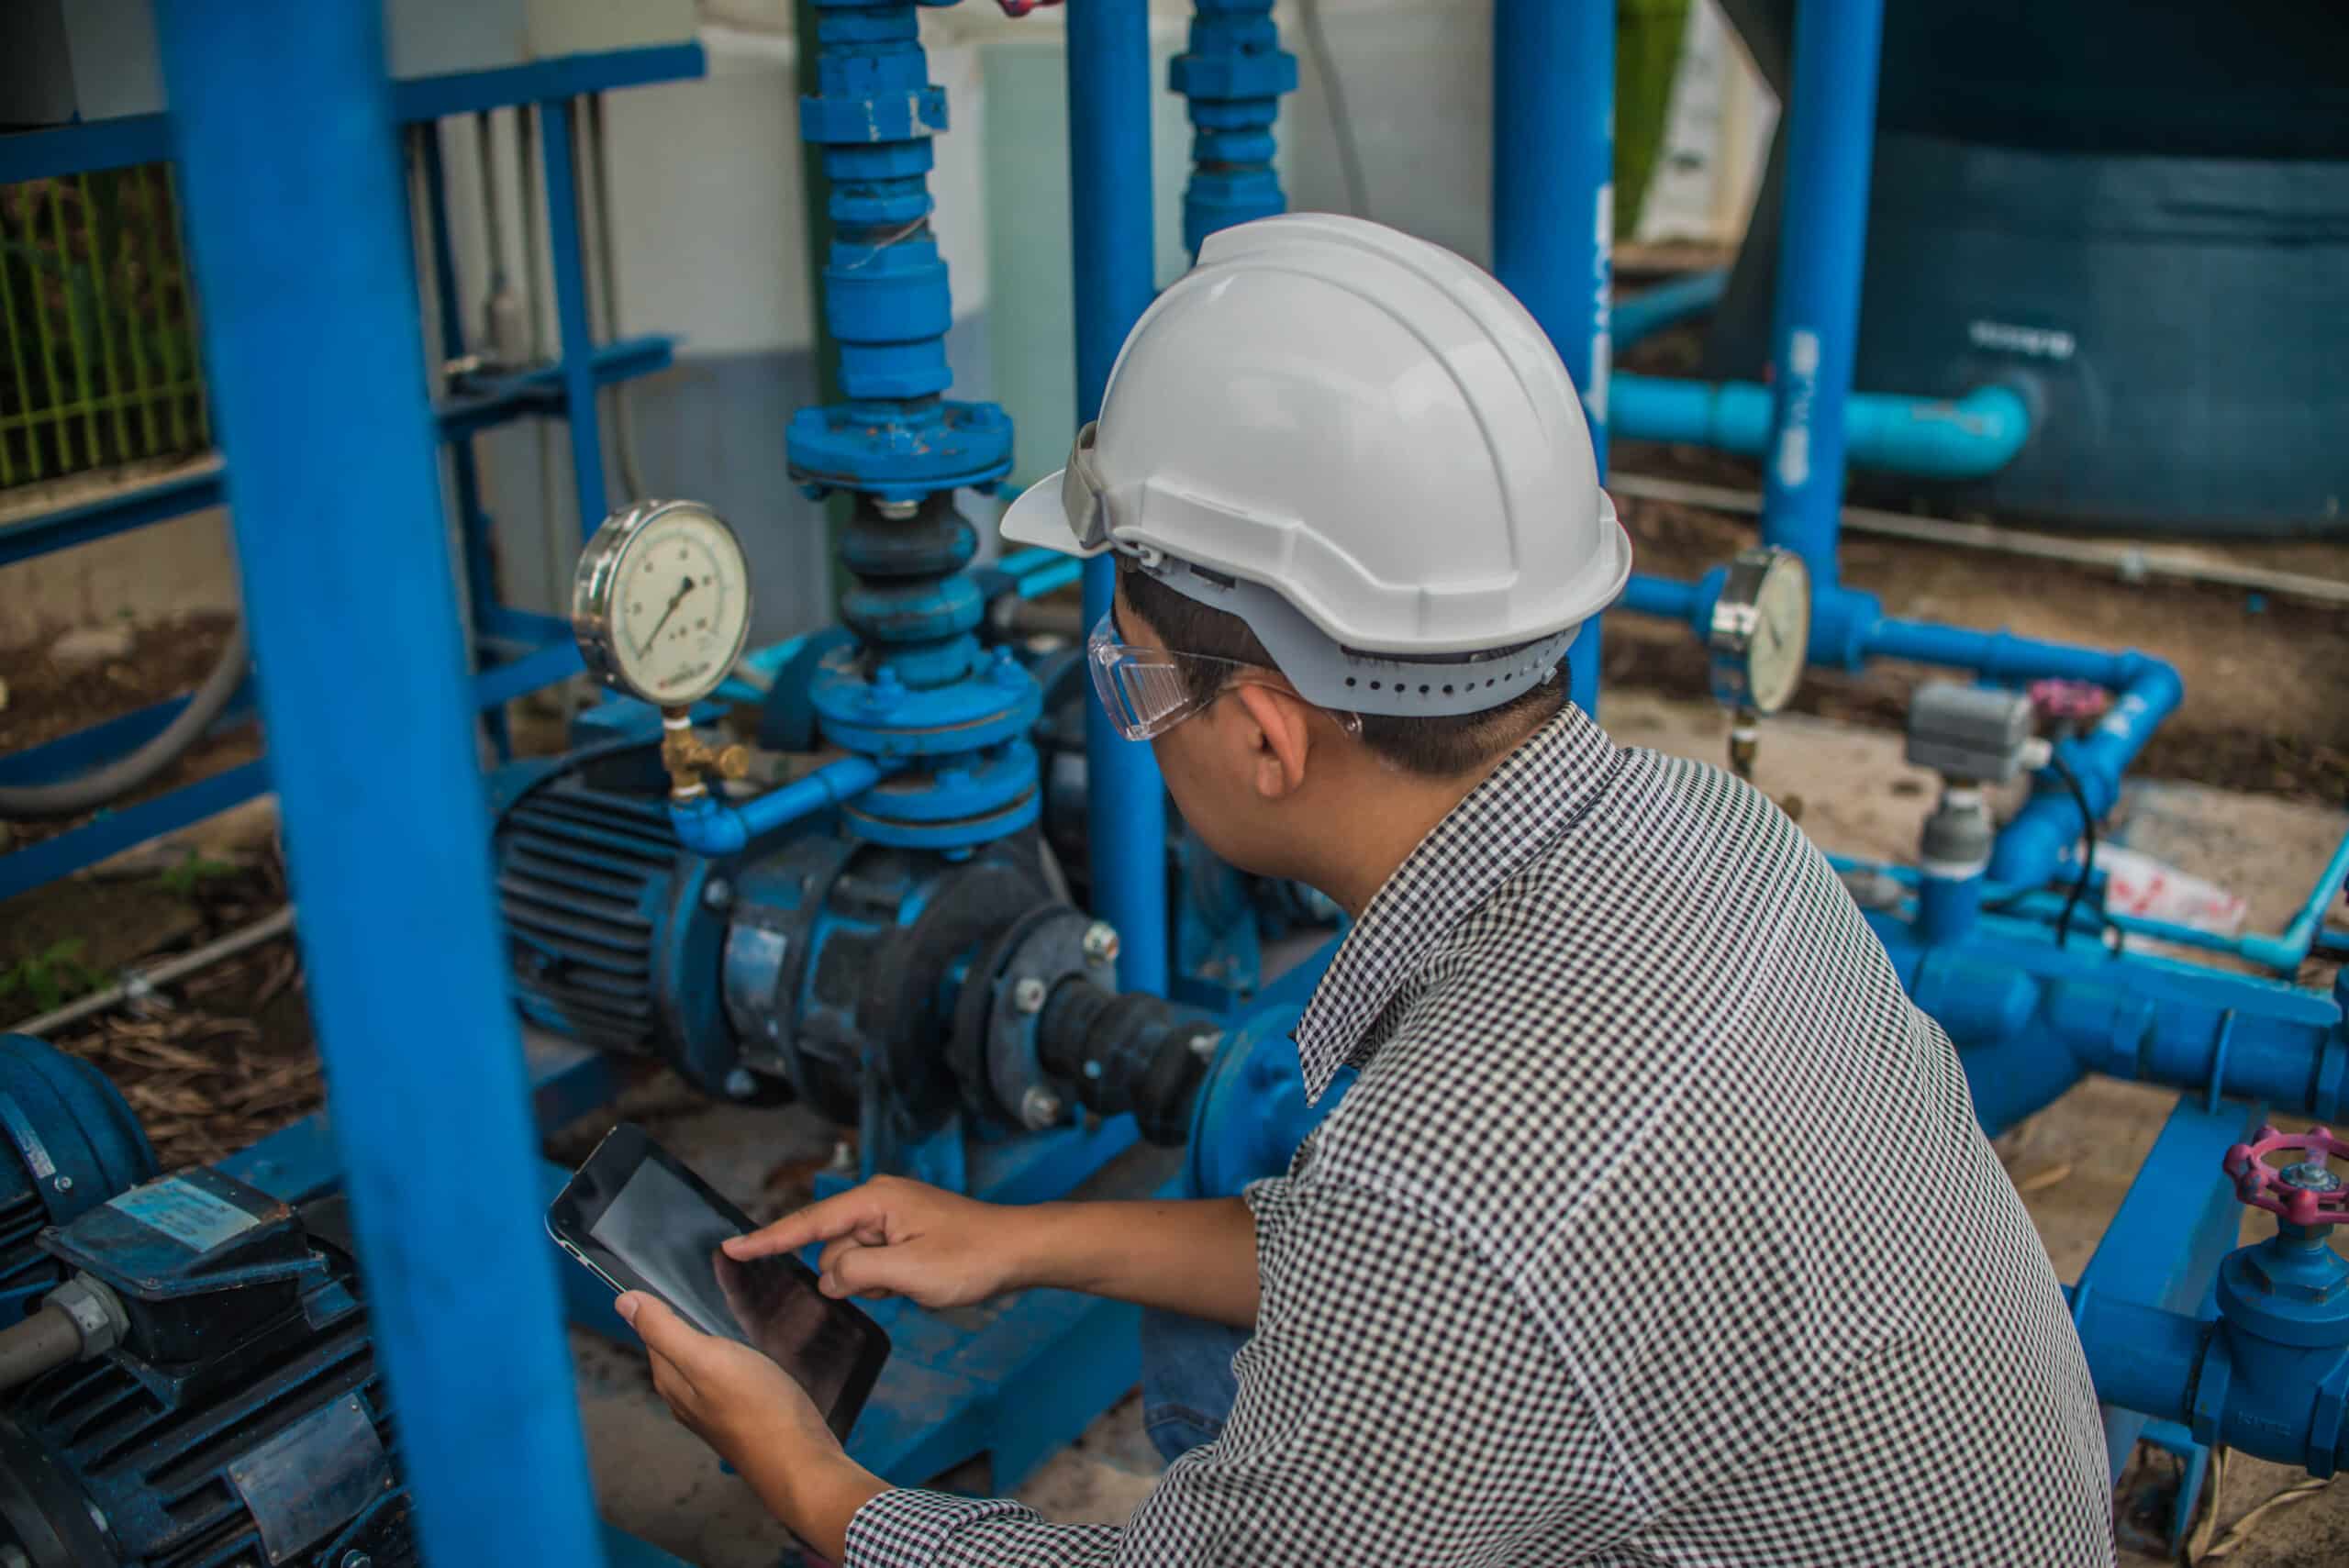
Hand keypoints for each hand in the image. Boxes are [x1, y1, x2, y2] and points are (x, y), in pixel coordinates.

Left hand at [617, 1291, 882, 1556]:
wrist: (800, 1460)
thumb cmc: (758, 1408)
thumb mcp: (707, 1359)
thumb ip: (665, 1330)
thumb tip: (623, 1300)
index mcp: (670, 1379)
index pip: (651, 1329)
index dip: (662, 1301)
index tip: (678, 1274)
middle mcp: (684, 1395)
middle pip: (675, 1344)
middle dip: (684, 1315)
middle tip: (704, 1282)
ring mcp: (712, 1405)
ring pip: (701, 1359)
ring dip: (709, 1334)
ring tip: (727, 1307)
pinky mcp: (740, 1409)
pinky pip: (724, 1372)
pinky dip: (729, 1352)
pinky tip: (748, 1344)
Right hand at [725, 1175, 1035, 1309]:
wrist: (1019, 1252)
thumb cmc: (972, 1256)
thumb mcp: (908, 1271)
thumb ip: (857, 1272)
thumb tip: (827, 1277)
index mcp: (875, 1199)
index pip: (807, 1222)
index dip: (767, 1239)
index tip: (729, 1248)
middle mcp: (877, 1202)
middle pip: (831, 1247)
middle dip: (846, 1275)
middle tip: (893, 1284)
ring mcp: (891, 1218)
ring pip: (851, 1260)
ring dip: (869, 1281)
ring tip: (910, 1282)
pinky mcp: (903, 1236)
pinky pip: (872, 1263)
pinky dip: (882, 1280)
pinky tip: (910, 1285)